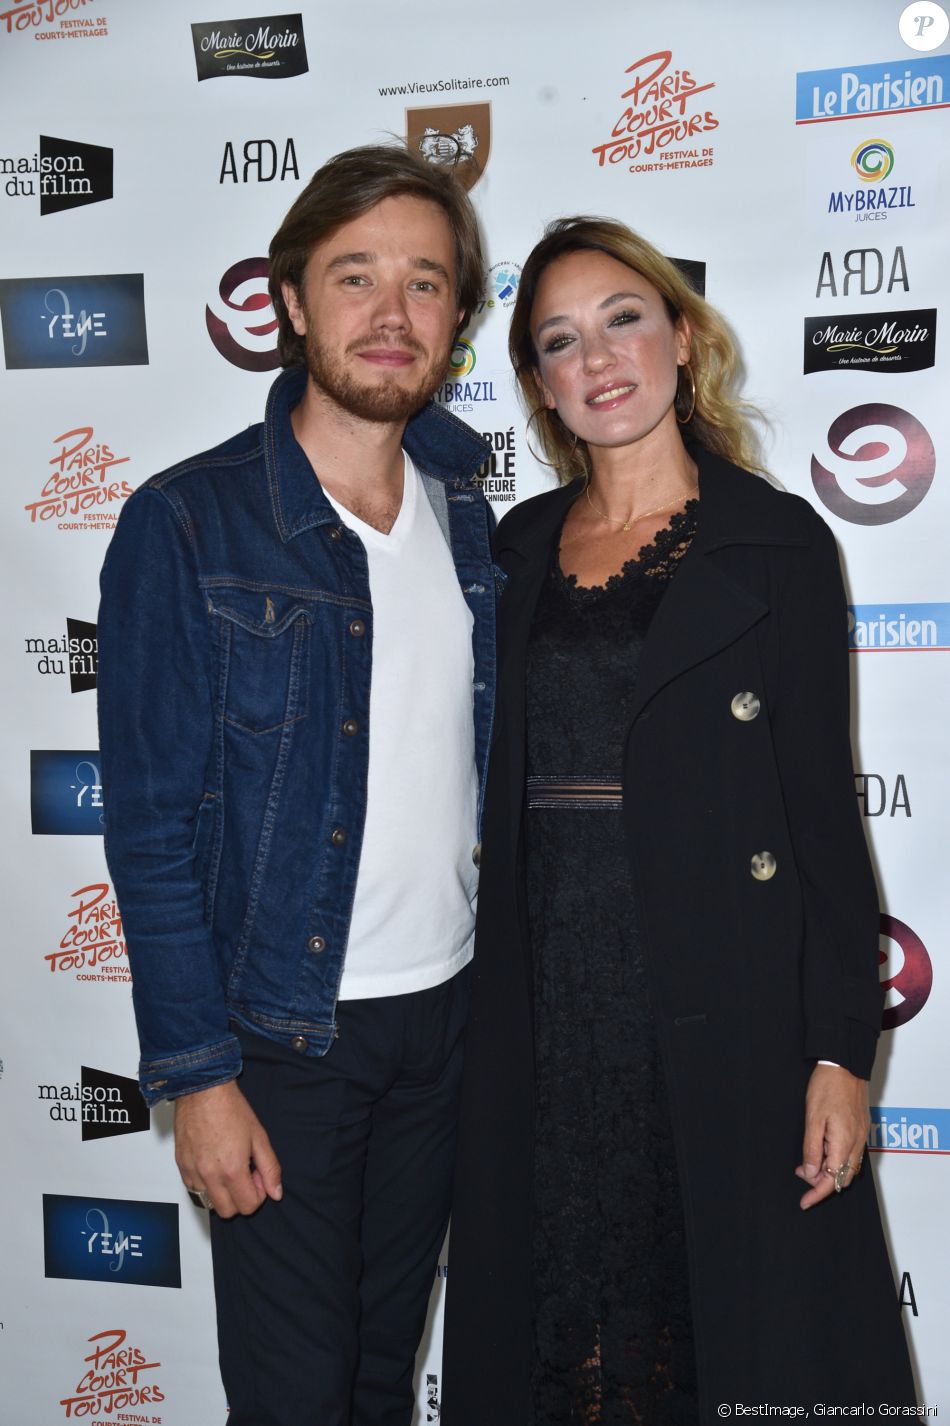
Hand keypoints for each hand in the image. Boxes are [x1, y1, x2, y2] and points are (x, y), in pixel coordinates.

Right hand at [175, 1080, 282, 1218]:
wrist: (203, 1091)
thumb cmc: (230, 1109)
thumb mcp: (259, 1137)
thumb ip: (270, 1168)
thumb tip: (276, 1192)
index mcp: (232, 1169)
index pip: (248, 1206)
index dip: (258, 1194)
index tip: (258, 1177)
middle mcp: (209, 1175)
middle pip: (227, 1212)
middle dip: (240, 1198)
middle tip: (245, 1175)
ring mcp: (192, 1172)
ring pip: (209, 1202)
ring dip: (222, 1192)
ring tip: (228, 1168)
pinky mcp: (181, 1166)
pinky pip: (193, 1189)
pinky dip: (205, 1184)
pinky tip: (213, 1164)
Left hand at [795, 1063, 868, 1209]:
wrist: (845, 1064)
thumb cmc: (827, 1087)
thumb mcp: (813, 1118)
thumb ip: (812, 1148)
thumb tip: (810, 1172)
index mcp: (844, 1142)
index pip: (832, 1179)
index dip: (817, 1194)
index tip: (804, 1203)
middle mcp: (857, 1143)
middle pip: (842, 1178)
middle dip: (821, 1183)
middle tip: (801, 1175)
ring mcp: (862, 1136)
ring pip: (847, 1167)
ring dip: (828, 1171)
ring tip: (806, 1163)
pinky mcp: (861, 1128)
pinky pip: (851, 1154)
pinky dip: (836, 1159)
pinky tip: (822, 1151)